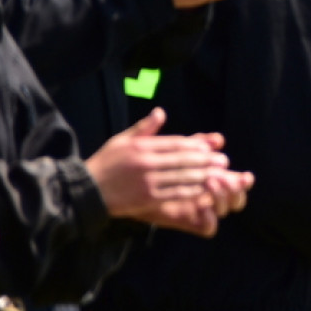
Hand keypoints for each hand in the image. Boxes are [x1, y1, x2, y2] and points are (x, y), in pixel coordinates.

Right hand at [86, 108, 252, 236]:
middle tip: (223, 161)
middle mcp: (146, 163)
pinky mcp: (148, 199)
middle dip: (206, 161)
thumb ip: (143, 128)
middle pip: (183, 160)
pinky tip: (204, 190)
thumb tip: (160, 111)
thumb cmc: (105, 164)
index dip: (195, 146)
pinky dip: (191, 192)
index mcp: (141, 147)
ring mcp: (148, 182)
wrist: (87, 192)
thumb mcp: (121, 140)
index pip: (175, 144)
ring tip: (220, 174)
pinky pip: (175, 194)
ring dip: (204, 176)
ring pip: (182, 177)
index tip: (209, 148)